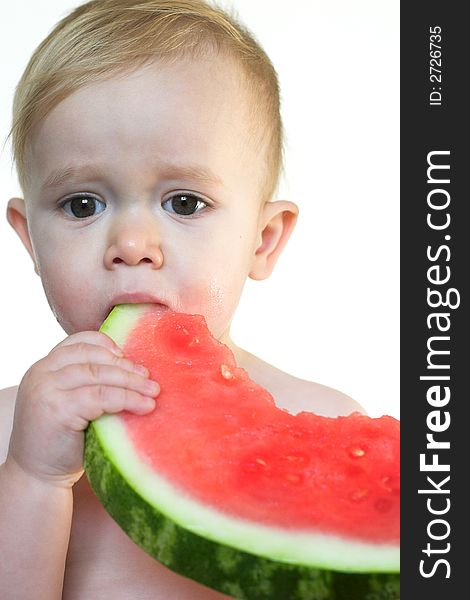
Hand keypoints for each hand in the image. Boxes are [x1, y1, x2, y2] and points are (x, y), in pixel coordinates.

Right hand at [6, 331, 157, 487]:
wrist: (36, 477)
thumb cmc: (62, 441)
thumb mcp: (71, 403)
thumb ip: (88, 383)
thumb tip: (135, 368)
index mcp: (44, 367)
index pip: (79, 342)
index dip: (108, 345)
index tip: (129, 357)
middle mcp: (41, 373)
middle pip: (93, 357)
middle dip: (126, 367)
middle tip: (149, 378)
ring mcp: (46, 389)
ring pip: (99, 375)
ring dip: (131, 382)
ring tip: (153, 392)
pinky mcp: (57, 409)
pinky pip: (101, 397)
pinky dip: (127, 399)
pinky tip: (144, 406)